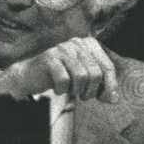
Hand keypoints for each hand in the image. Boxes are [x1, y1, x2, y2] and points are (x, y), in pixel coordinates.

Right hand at [0, 37, 118, 102]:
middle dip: (91, 91)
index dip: (110, 86)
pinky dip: (62, 90)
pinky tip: (58, 90)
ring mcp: (62, 49)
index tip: (109, 100)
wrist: (30, 76)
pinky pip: (64, 79)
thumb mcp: (84, 81)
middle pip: (95, 73)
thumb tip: (114, 99)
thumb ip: (100, 88)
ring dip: (77, 90)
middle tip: (83, 97)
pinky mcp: (49, 58)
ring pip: (81, 76)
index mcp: (89, 44)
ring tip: (71, 92)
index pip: (108, 67)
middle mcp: (77, 43)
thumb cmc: (61, 78)